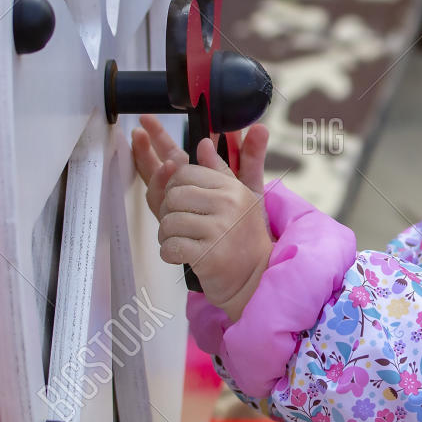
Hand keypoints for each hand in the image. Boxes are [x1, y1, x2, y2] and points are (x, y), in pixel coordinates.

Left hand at [130, 114, 273, 321]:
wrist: (254, 278)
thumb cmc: (241, 238)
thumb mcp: (237, 199)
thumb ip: (219, 170)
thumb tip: (203, 142)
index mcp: (231, 188)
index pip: (184, 173)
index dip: (175, 189)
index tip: (184, 205)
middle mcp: (227, 204)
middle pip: (173, 196)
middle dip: (169, 213)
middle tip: (181, 227)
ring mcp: (219, 230)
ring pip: (168, 222)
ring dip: (168, 236)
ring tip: (183, 242)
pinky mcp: (209, 255)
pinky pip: (171, 247)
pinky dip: (169, 254)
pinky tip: (181, 256)